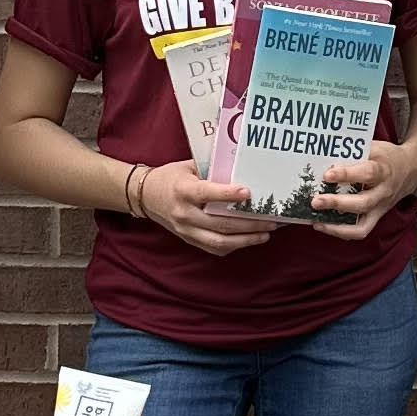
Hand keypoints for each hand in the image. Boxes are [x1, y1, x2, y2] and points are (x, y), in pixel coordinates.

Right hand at [139, 160, 275, 254]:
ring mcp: (186, 230)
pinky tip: (249, 240)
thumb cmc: (171, 177)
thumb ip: (211, 169)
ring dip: (246, 240)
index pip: (206, 194)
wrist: (145, 196)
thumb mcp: (188, 166)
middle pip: (220, 223)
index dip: (227, 194)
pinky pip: (214, 248)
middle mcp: (184, 213)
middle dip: (249, 223)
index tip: (248, 192)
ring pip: (219, 241)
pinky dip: (234, 246)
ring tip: (266, 234)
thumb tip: (241, 168)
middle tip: (270, 220)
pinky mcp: (188, 240)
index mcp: (182, 191)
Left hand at [307, 141, 416, 240]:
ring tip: (317, 221)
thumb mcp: (374, 148)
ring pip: (362, 224)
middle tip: (316, 201)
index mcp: (383, 171)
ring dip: (337, 226)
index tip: (327, 175)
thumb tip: (326, 157)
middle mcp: (383, 192)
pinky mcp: (376, 217)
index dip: (347, 174)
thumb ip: (353, 152)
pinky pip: (361, 231)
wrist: (410, 170)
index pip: (367, 174)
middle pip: (363, 203)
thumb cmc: (387, 158)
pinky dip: (341, 232)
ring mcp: (380, 208)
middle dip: (337, 204)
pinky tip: (324, 225)